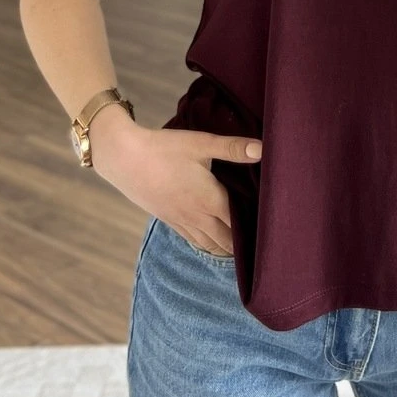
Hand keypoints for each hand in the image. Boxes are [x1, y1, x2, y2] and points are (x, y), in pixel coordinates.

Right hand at [93, 119, 261, 256]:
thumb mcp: (202, 144)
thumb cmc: (164, 149)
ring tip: (243, 253)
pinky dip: (207, 246)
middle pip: (227, 241)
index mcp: (211, 200)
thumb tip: (264, 149)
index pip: (240, 225)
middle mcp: (198, 217)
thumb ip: (233, 148)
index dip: (256, 231)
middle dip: (245, 246)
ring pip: (210, 245)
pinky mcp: (168, 219)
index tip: (272, 234)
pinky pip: (193, 240)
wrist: (124, 158)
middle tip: (263, 248)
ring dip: (226, 249)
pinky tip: (212, 244)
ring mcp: (181, 221)